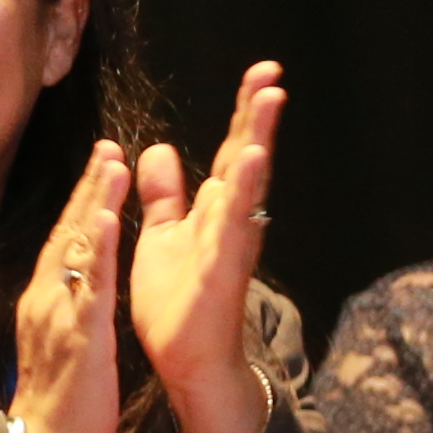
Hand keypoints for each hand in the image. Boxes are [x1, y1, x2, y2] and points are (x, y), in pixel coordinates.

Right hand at [8, 139, 131, 432]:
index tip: (99, 166)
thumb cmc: (57, 403)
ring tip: (111, 164)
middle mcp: (47, 298)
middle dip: (87, 188)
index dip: (81, 202)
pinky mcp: (79, 335)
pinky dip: (99, 248)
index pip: (64, 241)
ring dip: (94, 202)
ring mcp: (60, 314)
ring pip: (77, 248)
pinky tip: (109, 219)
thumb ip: (66, 310)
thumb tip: (75, 286)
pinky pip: (89, 284)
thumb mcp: (59, 344)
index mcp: (45, 300)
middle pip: (68, 232)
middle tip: (107, 146)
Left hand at [123, 62, 284, 432]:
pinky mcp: (220, 273)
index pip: (233, 151)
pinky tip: (251, 167)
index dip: (245, 113)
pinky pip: (232, 232)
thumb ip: (166, 194)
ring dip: (257, 146)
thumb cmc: (180, 301)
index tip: (261, 73)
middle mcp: (230, 221)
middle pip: (247, 160)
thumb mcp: (165, 235)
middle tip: (272, 74)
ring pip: (246, 189)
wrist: (186, 360)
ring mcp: (228, 246)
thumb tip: (160, 148)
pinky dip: (242, 199)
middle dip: (258, 118)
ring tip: (270, 104)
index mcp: (215, 210)